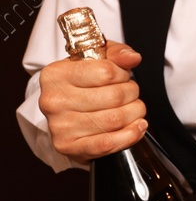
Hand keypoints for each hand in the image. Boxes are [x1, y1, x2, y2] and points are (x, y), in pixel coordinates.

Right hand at [36, 41, 145, 163]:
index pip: (106, 72)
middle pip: (115, 97)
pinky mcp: (68, 146)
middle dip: (132, 94)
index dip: (123, 74)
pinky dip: (131, 135)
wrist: (66, 113)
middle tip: (130, 94)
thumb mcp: (97, 60)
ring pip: (116, 119)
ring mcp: (59, 126)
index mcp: (56, 74)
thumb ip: (117, 53)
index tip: (122, 77)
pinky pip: (108, 143)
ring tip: (133, 108)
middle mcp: (53, 101)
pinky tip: (137, 127)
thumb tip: (132, 58)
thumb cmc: (83, 83)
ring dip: (135, 113)